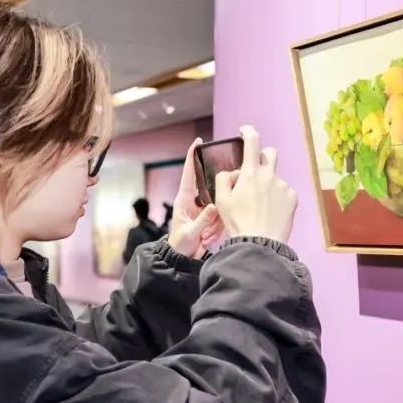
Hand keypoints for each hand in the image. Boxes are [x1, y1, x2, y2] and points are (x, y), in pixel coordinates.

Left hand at [167, 138, 225, 257]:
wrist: (183, 259)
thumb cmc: (180, 245)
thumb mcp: (189, 233)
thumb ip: (203, 220)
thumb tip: (215, 206)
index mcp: (184, 199)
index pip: (188, 173)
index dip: (192, 156)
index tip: (198, 142)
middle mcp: (194, 200)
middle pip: (209, 185)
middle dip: (217, 191)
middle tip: (220, 200)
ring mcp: (204, 208)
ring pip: (219, 202)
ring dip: (216, 220)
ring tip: (206, 234)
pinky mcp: (211, 217)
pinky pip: (221, 215)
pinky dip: (218, 227)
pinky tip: (210, 238)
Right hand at [214, 126, 297, 243]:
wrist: (259, 243)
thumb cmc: (238, 222)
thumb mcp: (221, 200)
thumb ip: (224, 179)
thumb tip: (233, 173)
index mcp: (250, 173)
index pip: (252, 141)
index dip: (248, 131)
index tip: (245, 131)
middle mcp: (269, 175)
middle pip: (270, 153)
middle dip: (263, 157)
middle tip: (255, 171)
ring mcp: (283, 186)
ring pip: (275, 178)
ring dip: (268, 184)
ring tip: (260, 205)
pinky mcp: (292, 198)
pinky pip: (284, 192)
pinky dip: (277, 198)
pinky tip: (271, 212)